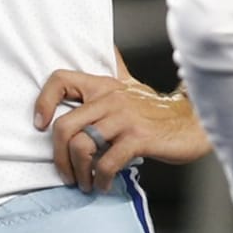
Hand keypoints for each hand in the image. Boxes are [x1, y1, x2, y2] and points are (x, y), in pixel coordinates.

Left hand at [34, 69, 211, 192]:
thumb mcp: (131, 86)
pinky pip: (106, 162)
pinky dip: (100, 179)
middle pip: (64, 126)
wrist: (193, 124)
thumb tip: (107, 47)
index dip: (43, 102)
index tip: (40, 125)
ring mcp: (124, 118)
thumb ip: (116, 70)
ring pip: (81, 146)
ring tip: (85, 183)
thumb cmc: (157, 110)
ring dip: (78, 172)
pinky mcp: (138, 139)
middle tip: (66, 173)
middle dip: (58, 156)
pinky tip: (103, 184)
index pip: (60, 80)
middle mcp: (111, 98)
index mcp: (104, 85)